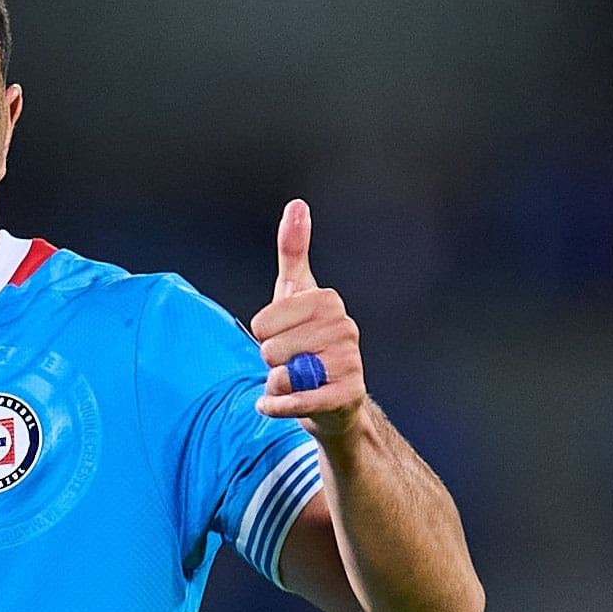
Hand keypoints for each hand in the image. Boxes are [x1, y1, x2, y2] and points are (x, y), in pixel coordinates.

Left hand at [254, 198, 364, 431]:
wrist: (330, 399)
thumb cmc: (307, 340)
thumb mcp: (296, 294)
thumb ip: (293, 251)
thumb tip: (297, 205)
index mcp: (328, 301)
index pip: (264, 322)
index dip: (263, 336)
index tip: (280, 336)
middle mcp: (345, 328)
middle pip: (271, 349)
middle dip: (270, 362)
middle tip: (290, 363)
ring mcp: (350, 362)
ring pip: (283, 375)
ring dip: (276, 385)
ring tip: (294, 381)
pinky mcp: (347, 395)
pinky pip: (297, 402)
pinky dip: (277, 407)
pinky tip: (275, 404)